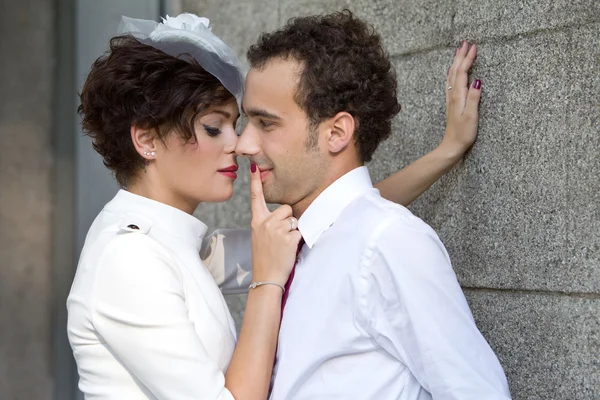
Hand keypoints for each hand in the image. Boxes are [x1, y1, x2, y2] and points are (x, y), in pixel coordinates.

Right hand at [249, 163, 301, 286]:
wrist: (266, 277)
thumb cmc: (265, 258)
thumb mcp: (259, 237)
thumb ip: (267, 223)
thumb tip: (284, 215)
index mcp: (256, 221)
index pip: (255, 197)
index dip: (255, 181)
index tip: (253, 166)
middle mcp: (265, 222)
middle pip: (285, 209)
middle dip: (287, 220)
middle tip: (280, 238)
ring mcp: (277, 230)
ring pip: (293, 219)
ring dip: (293, 230)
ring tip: (284, 244)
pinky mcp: (288, 237)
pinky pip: (299, 232)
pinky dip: (297, 241)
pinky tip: (288, 250)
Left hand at [441, 40, 481, 159]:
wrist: (451, 146)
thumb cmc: (463, 133)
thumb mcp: (471, 116)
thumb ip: (474, 98)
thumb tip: (478, 81)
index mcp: (458, 96)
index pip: (462, 73)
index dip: (468, 59)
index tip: (473, 46)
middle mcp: (452, 95)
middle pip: (455, 71)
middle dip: (461, 56)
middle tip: (466, 43)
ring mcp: (451, 99)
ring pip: (451, 76)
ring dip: (456, 62)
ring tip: (458, 52)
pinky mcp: (452, 104)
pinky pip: (450, 83)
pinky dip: (452, 73)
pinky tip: (452, 73)